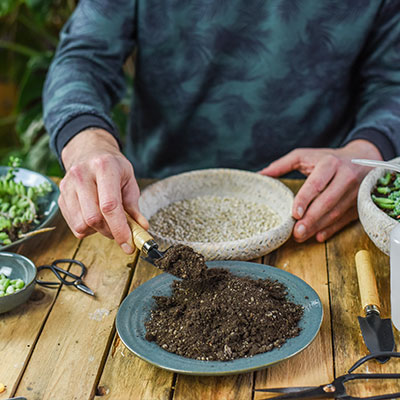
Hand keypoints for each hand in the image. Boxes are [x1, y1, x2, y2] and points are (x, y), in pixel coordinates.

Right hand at [59, 128, 148, 253]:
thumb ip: (134, 206)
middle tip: (121, 231)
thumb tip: (142, 228)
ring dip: (98, 231)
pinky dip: (87, 229)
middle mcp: (82, 175)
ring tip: (107, 221)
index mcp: (104, 167)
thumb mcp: (129, 180)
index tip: (128, 242)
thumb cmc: (112, 166)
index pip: (109, 205)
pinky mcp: (61, 196)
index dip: (119, 228)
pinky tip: (95, 217)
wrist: (88, 150)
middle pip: (94, 218)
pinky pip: (73, 225)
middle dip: (110, 231)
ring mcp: (68, 185)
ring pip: (81, 224)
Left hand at [259, 140, 382, 241]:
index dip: (305, 199)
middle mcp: (346, 177)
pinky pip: (345, 218)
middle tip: (296, 232)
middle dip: (310, 219)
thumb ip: (282, 165)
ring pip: (336, 212)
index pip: (316, 183)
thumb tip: (260, 175)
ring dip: (318, 226)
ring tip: (302, 235)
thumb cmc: (327, 158)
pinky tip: (318, 236)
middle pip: (327, 201)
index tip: (294, 213)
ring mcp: (356, 191)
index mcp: (330, 163)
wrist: (363, 158)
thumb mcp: (305, 156)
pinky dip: (331, 229)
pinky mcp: (360, 202)